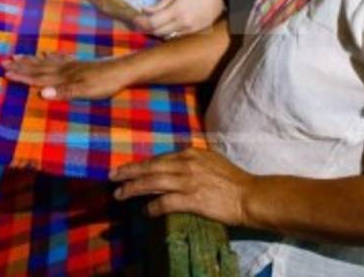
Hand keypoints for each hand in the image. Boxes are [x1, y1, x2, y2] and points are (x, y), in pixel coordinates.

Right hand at [1, 52, 132, 99]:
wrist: (124, 70)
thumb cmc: (106, 84)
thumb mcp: (85, 91)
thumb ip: (63, 92)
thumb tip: (41, 93)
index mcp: (64, 77)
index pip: (38, 77)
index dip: (22, 76)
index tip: (6, 73)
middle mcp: (65, 69)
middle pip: (39, 67)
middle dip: (21, 66)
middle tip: (4, 62)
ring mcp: (73, 65)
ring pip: (46, 62)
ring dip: (31, 60)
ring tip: (18, 55)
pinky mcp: (81, 63)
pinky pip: (60, 58)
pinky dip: (50, 56)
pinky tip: (46, 54)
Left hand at [111, 147, 254, 224]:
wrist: (250, 195)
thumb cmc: (233, 180)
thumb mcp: (212, 161)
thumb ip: (193, 160)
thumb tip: (178, 163)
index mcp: (191, 153)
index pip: (159, 158)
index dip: (141, 165)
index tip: (128, 169)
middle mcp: (187, 164)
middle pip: (151, 167)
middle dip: (129, 173)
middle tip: (112, 177)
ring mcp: (189, 181)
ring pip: (153, 182)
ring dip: (134, 188)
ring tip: (120, 194)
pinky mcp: (192, 199)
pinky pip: (165, 202)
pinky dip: (152, 206)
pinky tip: (145, 211)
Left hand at [132, 0, 224, 38]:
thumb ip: (161, 3)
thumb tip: (146, 10)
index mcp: (176, 11)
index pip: (153, 22)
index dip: (141, 22)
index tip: (134, 19)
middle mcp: (181, 24)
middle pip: (157, 32)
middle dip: (146, 29)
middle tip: (139, 23)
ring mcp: (188, 31)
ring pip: (165, 36)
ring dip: (155, 32)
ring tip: (149, 26)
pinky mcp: (193, 34)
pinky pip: (175, 36)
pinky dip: (167, 33)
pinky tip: (164, 28)